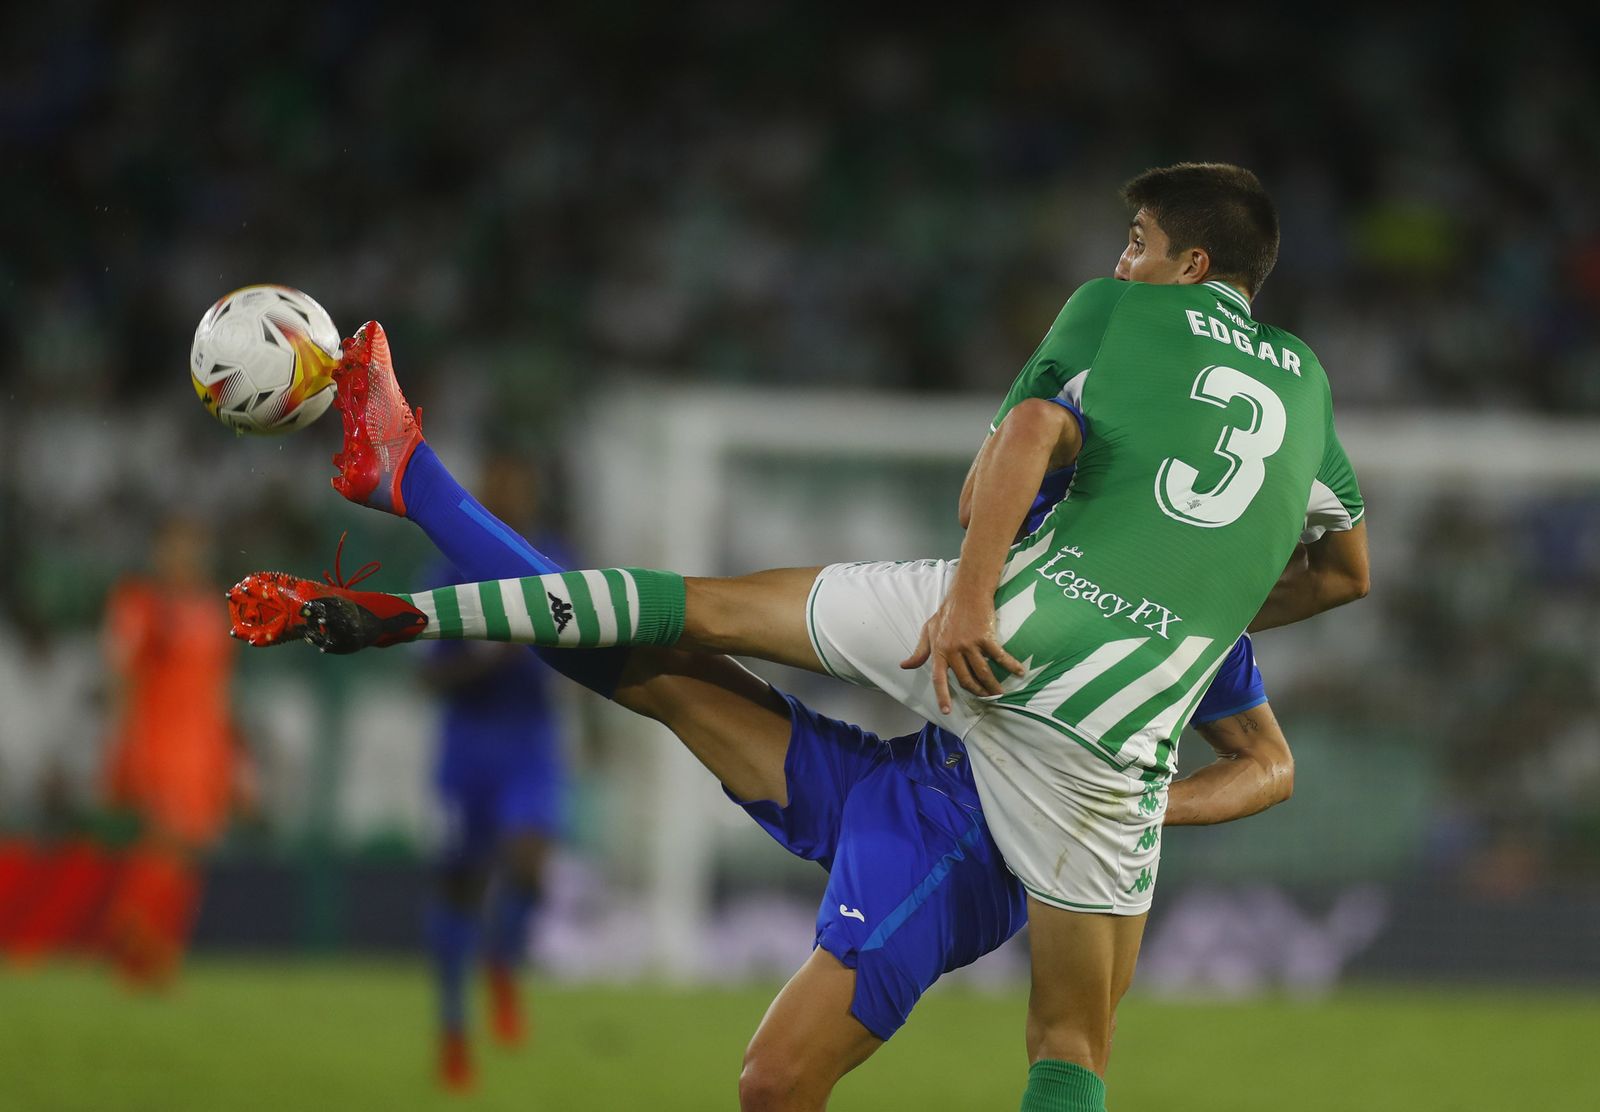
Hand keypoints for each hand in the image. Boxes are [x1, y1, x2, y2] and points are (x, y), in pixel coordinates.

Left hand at [900, 586, 1025, 713]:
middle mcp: (953, 650)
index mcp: (939, 650)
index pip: (938, 678)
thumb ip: (919, 651)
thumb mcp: (928, 630)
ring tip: (1000, 693)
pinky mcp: (985, 637)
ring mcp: (969, 644)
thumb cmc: (947, 612)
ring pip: (982, 672)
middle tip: (986, 697)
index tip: (947, 711)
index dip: (942, 696)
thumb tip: (905, 665)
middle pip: (966, 679)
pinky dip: (1011, 665)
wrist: (966, 592)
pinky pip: (999, 656)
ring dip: (993, 685)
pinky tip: (1020, 672)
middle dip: (977, 692)